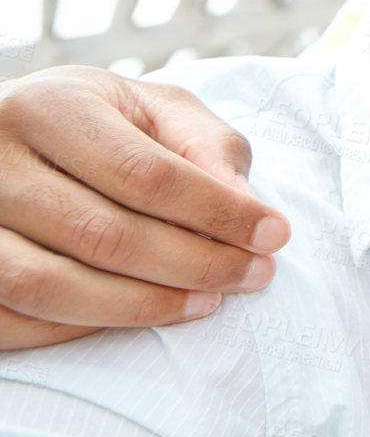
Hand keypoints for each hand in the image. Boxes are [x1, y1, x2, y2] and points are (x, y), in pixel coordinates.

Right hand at [0, 67, 288, 348]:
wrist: (8, 139)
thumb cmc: (101, 126)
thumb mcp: (156, 111)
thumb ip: (206, 146)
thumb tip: (243, 203)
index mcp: (49, 106)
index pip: (145, 173)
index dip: (217, 212)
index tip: (275, 235)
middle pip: (103, 234)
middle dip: (194, 264)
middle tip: (255, 277)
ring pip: (47, 285)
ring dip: (140, 306)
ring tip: (208, 302)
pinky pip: (7, 320)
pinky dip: (75, 330)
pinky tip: (136, 318)